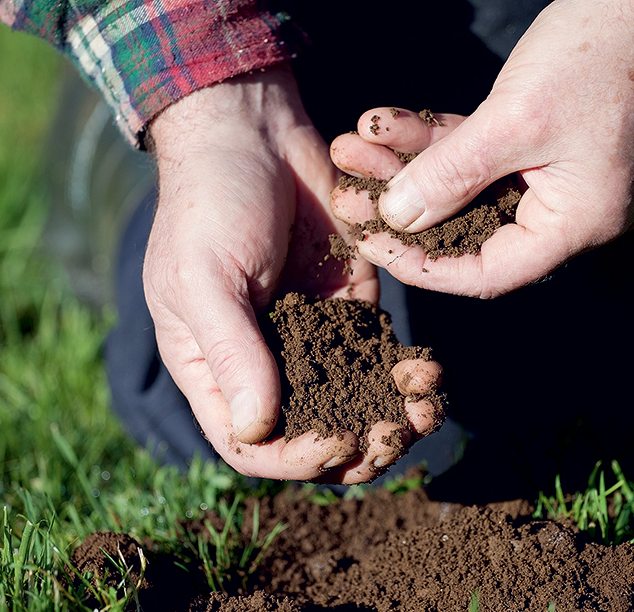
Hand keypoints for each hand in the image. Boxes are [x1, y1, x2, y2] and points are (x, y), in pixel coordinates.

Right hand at [143, 66, 440, 483]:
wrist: (252, 131)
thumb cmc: (209, 202)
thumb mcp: (205, 278)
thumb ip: (232, 352)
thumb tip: (257, 428)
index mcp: (212, 368)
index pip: (250, 445)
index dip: (293, 458)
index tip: (335, 440)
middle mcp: (263, 362)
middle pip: (310, 434)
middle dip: (357, 446)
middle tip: (395, 437)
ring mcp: (309, 336)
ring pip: (353, 402)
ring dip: (392, 416)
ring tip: (426, 409)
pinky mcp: (350, 305)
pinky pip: (380, 354)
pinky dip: (405, 371)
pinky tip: (428, 369)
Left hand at [330, 0, 633, 297]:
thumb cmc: (599, 52)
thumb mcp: (514, 120)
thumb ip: (450, 174)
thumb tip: (396, 217)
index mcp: (579, 223)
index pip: (488, 272)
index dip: (423, 265)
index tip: (371, 243)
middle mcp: (570, 209)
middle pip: (469, 227)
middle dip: (403, 206)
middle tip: (347, 194)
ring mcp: (559, 174)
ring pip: (468, 184)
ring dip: (411, 164)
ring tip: (353, 145)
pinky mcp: (547, 140)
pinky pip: (482, 152)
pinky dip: (438, 138)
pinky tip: (387, 121)